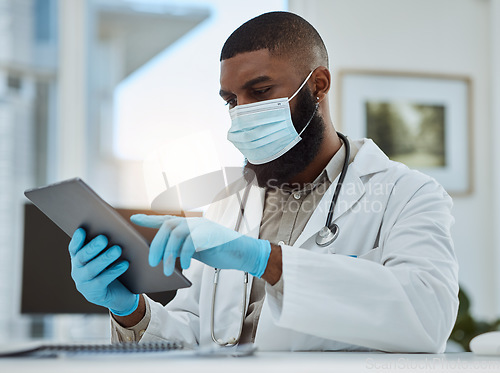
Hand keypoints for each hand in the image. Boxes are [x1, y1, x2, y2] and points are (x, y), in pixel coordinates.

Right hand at [68, 228, 138, 315]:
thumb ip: (106, 245)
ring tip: (117, 249)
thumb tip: (118, 229)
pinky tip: (124, 264)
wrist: (119, 296)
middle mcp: (77, 271)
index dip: (77, 239)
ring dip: (105, 258)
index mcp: (78, 259)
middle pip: (82, 257)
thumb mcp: (107, 257)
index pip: (74, 248)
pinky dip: (113, 271)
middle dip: (92, 247)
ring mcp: (83, 284)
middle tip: (104, 238)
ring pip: (91, 269)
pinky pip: (102, 281)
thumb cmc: (113, 270)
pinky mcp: (93, 294)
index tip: (82, 230)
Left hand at [130, 214, 270, 277]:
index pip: (165, 220)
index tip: (133, 218)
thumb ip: (182, 247)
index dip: (148, 219)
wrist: (242, 252)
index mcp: (190, 225)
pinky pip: (190, 243)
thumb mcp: (196, 249)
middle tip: (152, 262)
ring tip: (166, 270)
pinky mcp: (209, 235)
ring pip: (176, 234)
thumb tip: (164, 255)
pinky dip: (183, 255)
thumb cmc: (220, 251)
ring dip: (168, 253)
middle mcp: (194, 223)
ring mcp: (202, 227)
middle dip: (156, 245)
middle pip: (167, 227)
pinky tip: (183, 266)